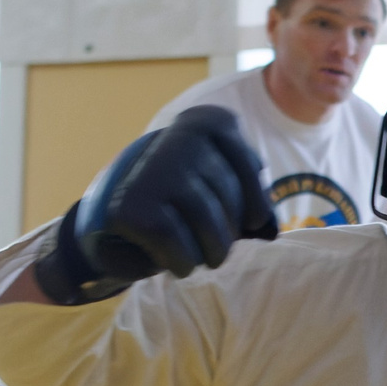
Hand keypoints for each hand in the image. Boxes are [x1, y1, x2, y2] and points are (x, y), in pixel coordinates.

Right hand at [33, 105, 278, 304]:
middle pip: (230, 198)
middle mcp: (180, 137)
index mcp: (207, 122)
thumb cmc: (184, 202)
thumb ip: (252, 201)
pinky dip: (183, 262)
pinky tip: (178, 263)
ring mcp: (155, 168)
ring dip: (212, 252)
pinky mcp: (132, 204)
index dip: (256, 205)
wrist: (117, 220)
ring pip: (209, 221)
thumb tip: (269, 229)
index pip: (250, 168)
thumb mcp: (223, 189)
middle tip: (215, 244)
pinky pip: (178, 243)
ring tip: (205, 258)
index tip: (253, 221)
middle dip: (229, 232)